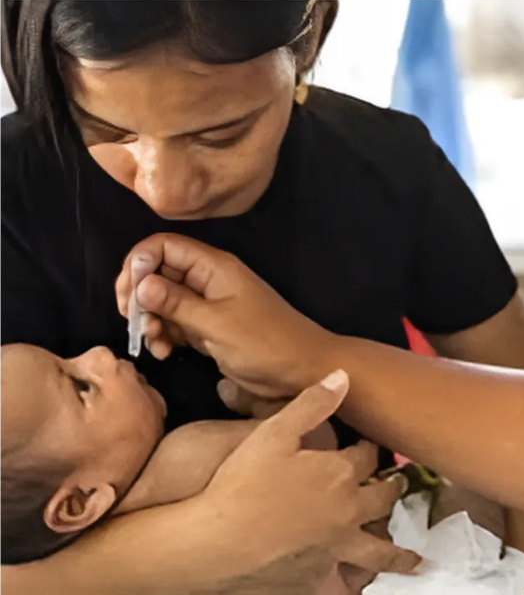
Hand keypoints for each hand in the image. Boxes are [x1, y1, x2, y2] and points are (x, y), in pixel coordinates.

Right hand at [116, 233, 335, 396]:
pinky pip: (176, 323)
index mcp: (213, 267)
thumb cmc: (265, 343)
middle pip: (159, 273)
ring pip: (164, 302)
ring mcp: (207, 304)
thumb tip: (140, 284)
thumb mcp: (217, 324)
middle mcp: (207, 280)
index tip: (129, 295)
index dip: (140, 264)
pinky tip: (165, 352)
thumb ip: (177, 303)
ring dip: (152, 321)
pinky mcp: (208, 327)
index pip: (165, 247)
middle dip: (141, 297)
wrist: (301, 369)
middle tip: (134, 323)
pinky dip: (165, 336)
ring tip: (155, 344)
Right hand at [202, 370, 418, 574]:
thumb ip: (313, 403)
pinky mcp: (317, 579)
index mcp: (339, 474)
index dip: (367, 450)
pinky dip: (357, 587)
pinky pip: (345, 587)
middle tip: (396, 483)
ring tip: (414, 558)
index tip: (367, 447)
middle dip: (390, 488)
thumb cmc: (244, 480)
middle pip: (380, 499)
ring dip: (398, 551)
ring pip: (378, 551)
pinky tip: (361, 589)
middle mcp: (347, 513)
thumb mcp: (275, 430)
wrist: (218, 537)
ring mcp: (336, 549)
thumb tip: (343, 377)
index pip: (365, 458)